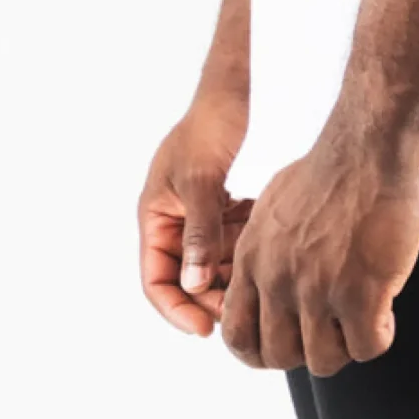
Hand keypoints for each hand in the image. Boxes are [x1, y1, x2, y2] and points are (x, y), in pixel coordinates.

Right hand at [138, 93, 254, 338]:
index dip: (176, 310)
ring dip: (231, 274)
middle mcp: (172, 219)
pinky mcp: (221, 204)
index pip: (156, 281)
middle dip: (210, 296)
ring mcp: (198, 212)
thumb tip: (195, 285)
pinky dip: (244, 247)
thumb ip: (199, 232)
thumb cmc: (208, 126)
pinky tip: (265, 247)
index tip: (205, 330)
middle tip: (242, 311)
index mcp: (153, 217)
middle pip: (187, 277)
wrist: (232, 88)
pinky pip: (230, 239)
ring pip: (212, 261)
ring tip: (258, 283)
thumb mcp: (200, 180)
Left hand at [219, 130, 418, 375]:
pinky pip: (367, 347)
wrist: (368, 147)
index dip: (260, 352)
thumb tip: (267, 283)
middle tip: (331, 331)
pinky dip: (379, 337)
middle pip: (279, 356)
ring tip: (361, 318)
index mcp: (252, 260)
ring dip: (344, 346)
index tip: (285, 345)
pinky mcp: (361, 293)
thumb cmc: (329, 169)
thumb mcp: (273, 209)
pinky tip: (385, 312)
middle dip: (307, 351)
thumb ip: (264, 253)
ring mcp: (318, 290)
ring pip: (323, 360)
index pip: (237, 335)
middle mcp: (278, 280)